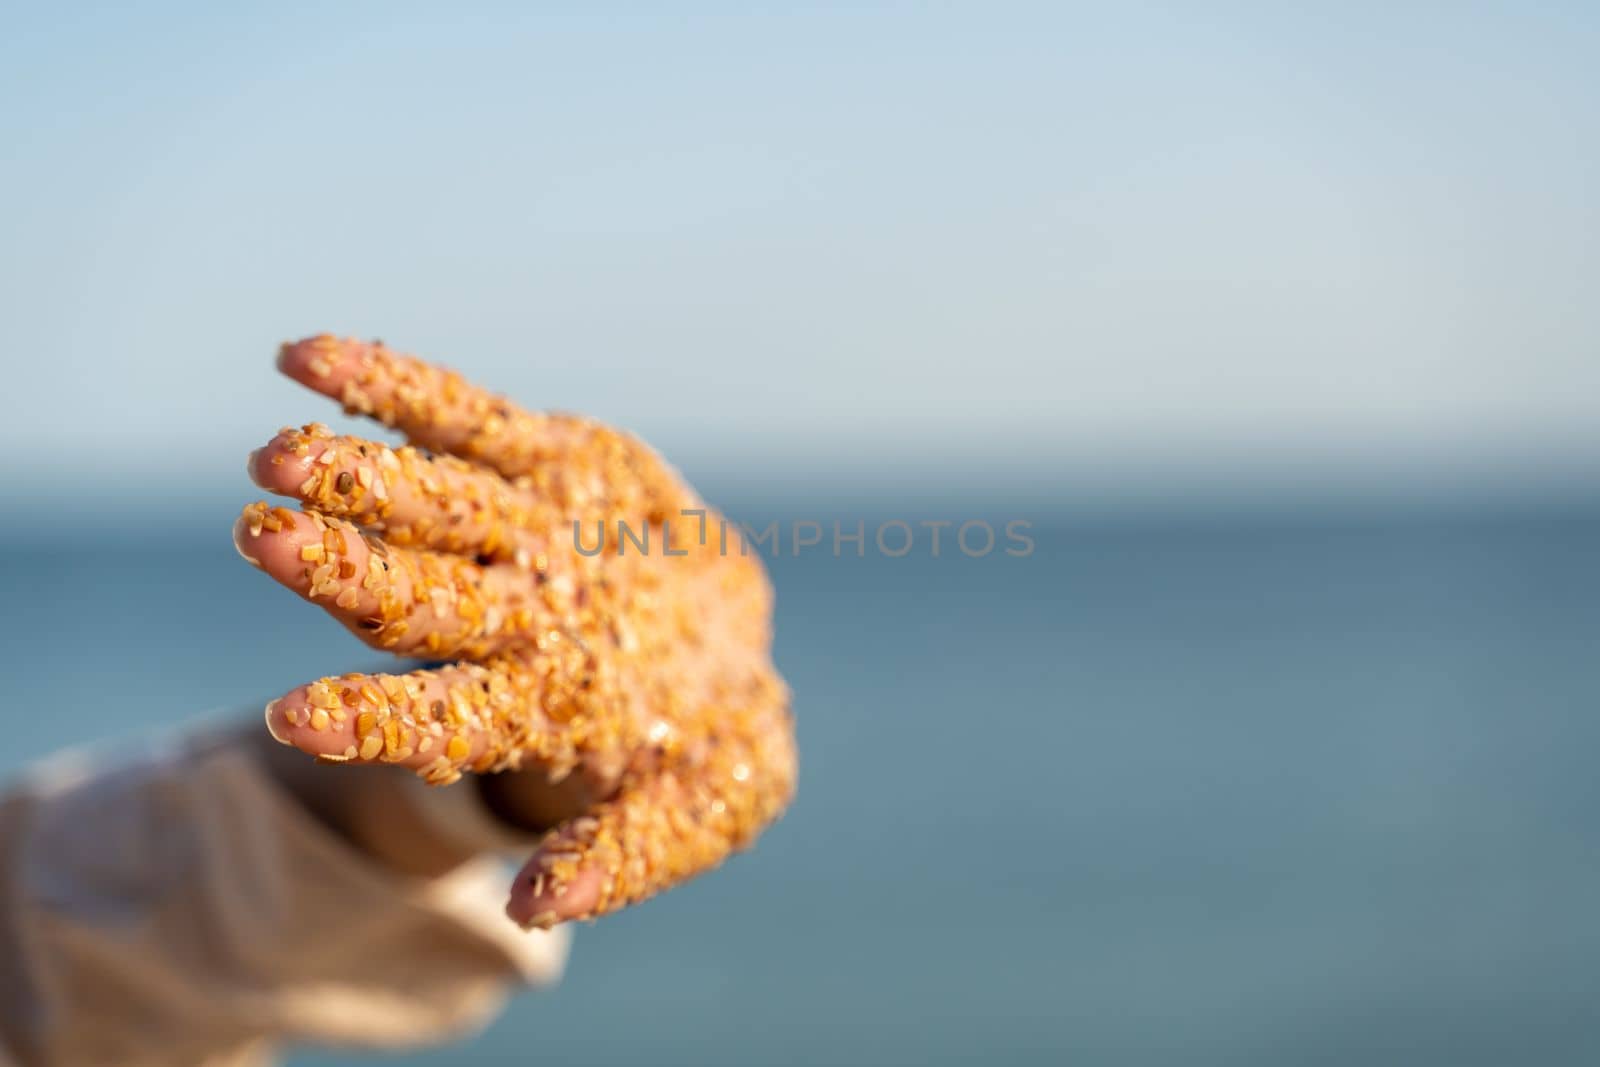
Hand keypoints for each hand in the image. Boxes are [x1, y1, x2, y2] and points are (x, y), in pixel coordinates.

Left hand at [233, 335, 795, 927]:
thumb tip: (531, 907)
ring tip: (276, 453)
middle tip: (259, 536)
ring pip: (426, 503)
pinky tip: (305, 358)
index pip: (443, 715)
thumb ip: (628, 854)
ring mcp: (520, 532)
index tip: (297, 716)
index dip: (375, 717)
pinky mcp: (543, 459)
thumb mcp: (708, 810)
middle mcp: (510, 617)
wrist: (731, 639)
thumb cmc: (711, 744)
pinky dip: (390, 389)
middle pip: (412, 596)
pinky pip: (461, 417)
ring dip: (352, 477)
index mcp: (538, 705)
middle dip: (338, 569)